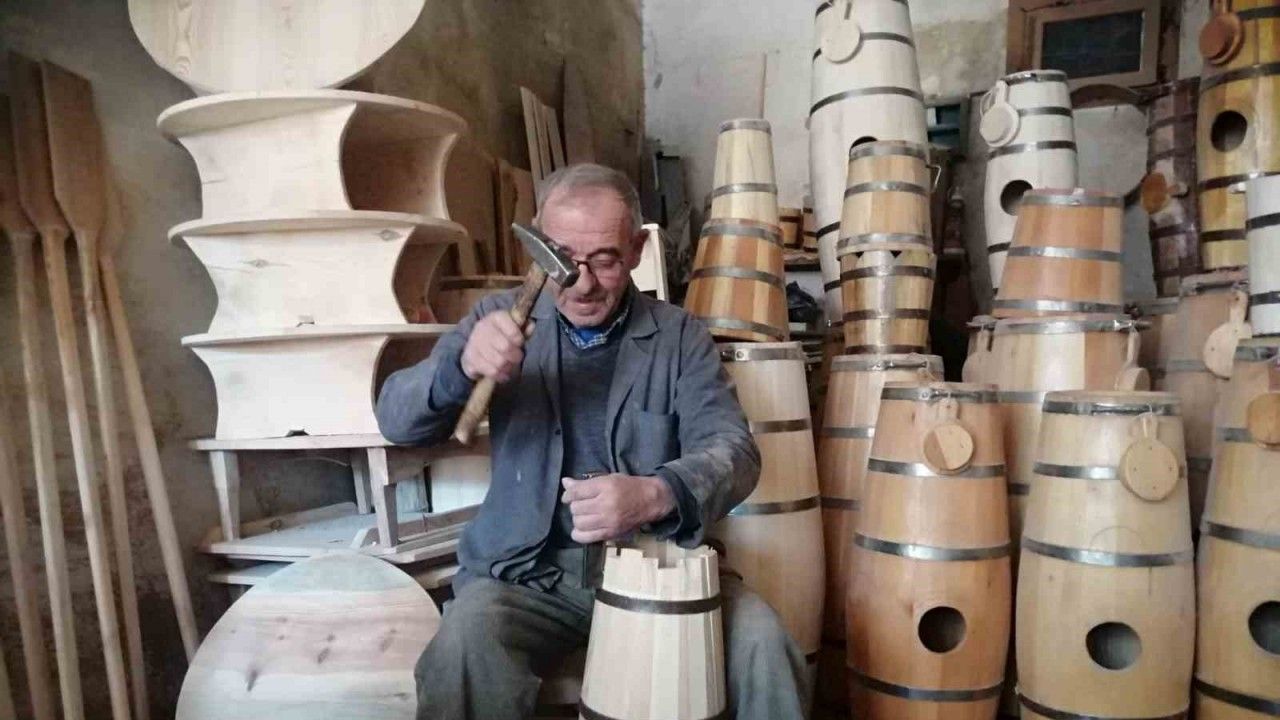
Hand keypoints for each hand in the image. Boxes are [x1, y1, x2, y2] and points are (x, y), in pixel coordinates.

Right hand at [461, 311, 527, 382]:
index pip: (510, 328)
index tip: (520, 343)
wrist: (476, 345)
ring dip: (508, 366)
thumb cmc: (500, 336)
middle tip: (517, 357)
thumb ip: (523, 328)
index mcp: (495, 318)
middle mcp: (482, 328)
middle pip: (505, 347)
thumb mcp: (512, 328)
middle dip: (515, 355)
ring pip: (498, 361)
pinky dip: (500, 375)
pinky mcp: (469, 359)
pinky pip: (490, 371)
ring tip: (510, 365)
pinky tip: (503, 373)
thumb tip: (531, 326)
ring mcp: (474, 344)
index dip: (518, 338)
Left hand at [561, 474, 675, 543]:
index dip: (568, 494)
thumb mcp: (609, 478)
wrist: (651, 501)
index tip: (569, 495)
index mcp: (606, 487)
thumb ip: (586, 482)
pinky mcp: (611, 533)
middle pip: (576, 508)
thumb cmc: (629, 486)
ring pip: (579, 522)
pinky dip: (579, 534)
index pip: (576, 492)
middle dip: (574, 505)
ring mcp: (608, 521)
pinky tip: (581, 528)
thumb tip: (565, 482)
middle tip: (581, 504)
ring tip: (584, 514)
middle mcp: (606, 504)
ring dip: (577, 518)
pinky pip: (587, 537)